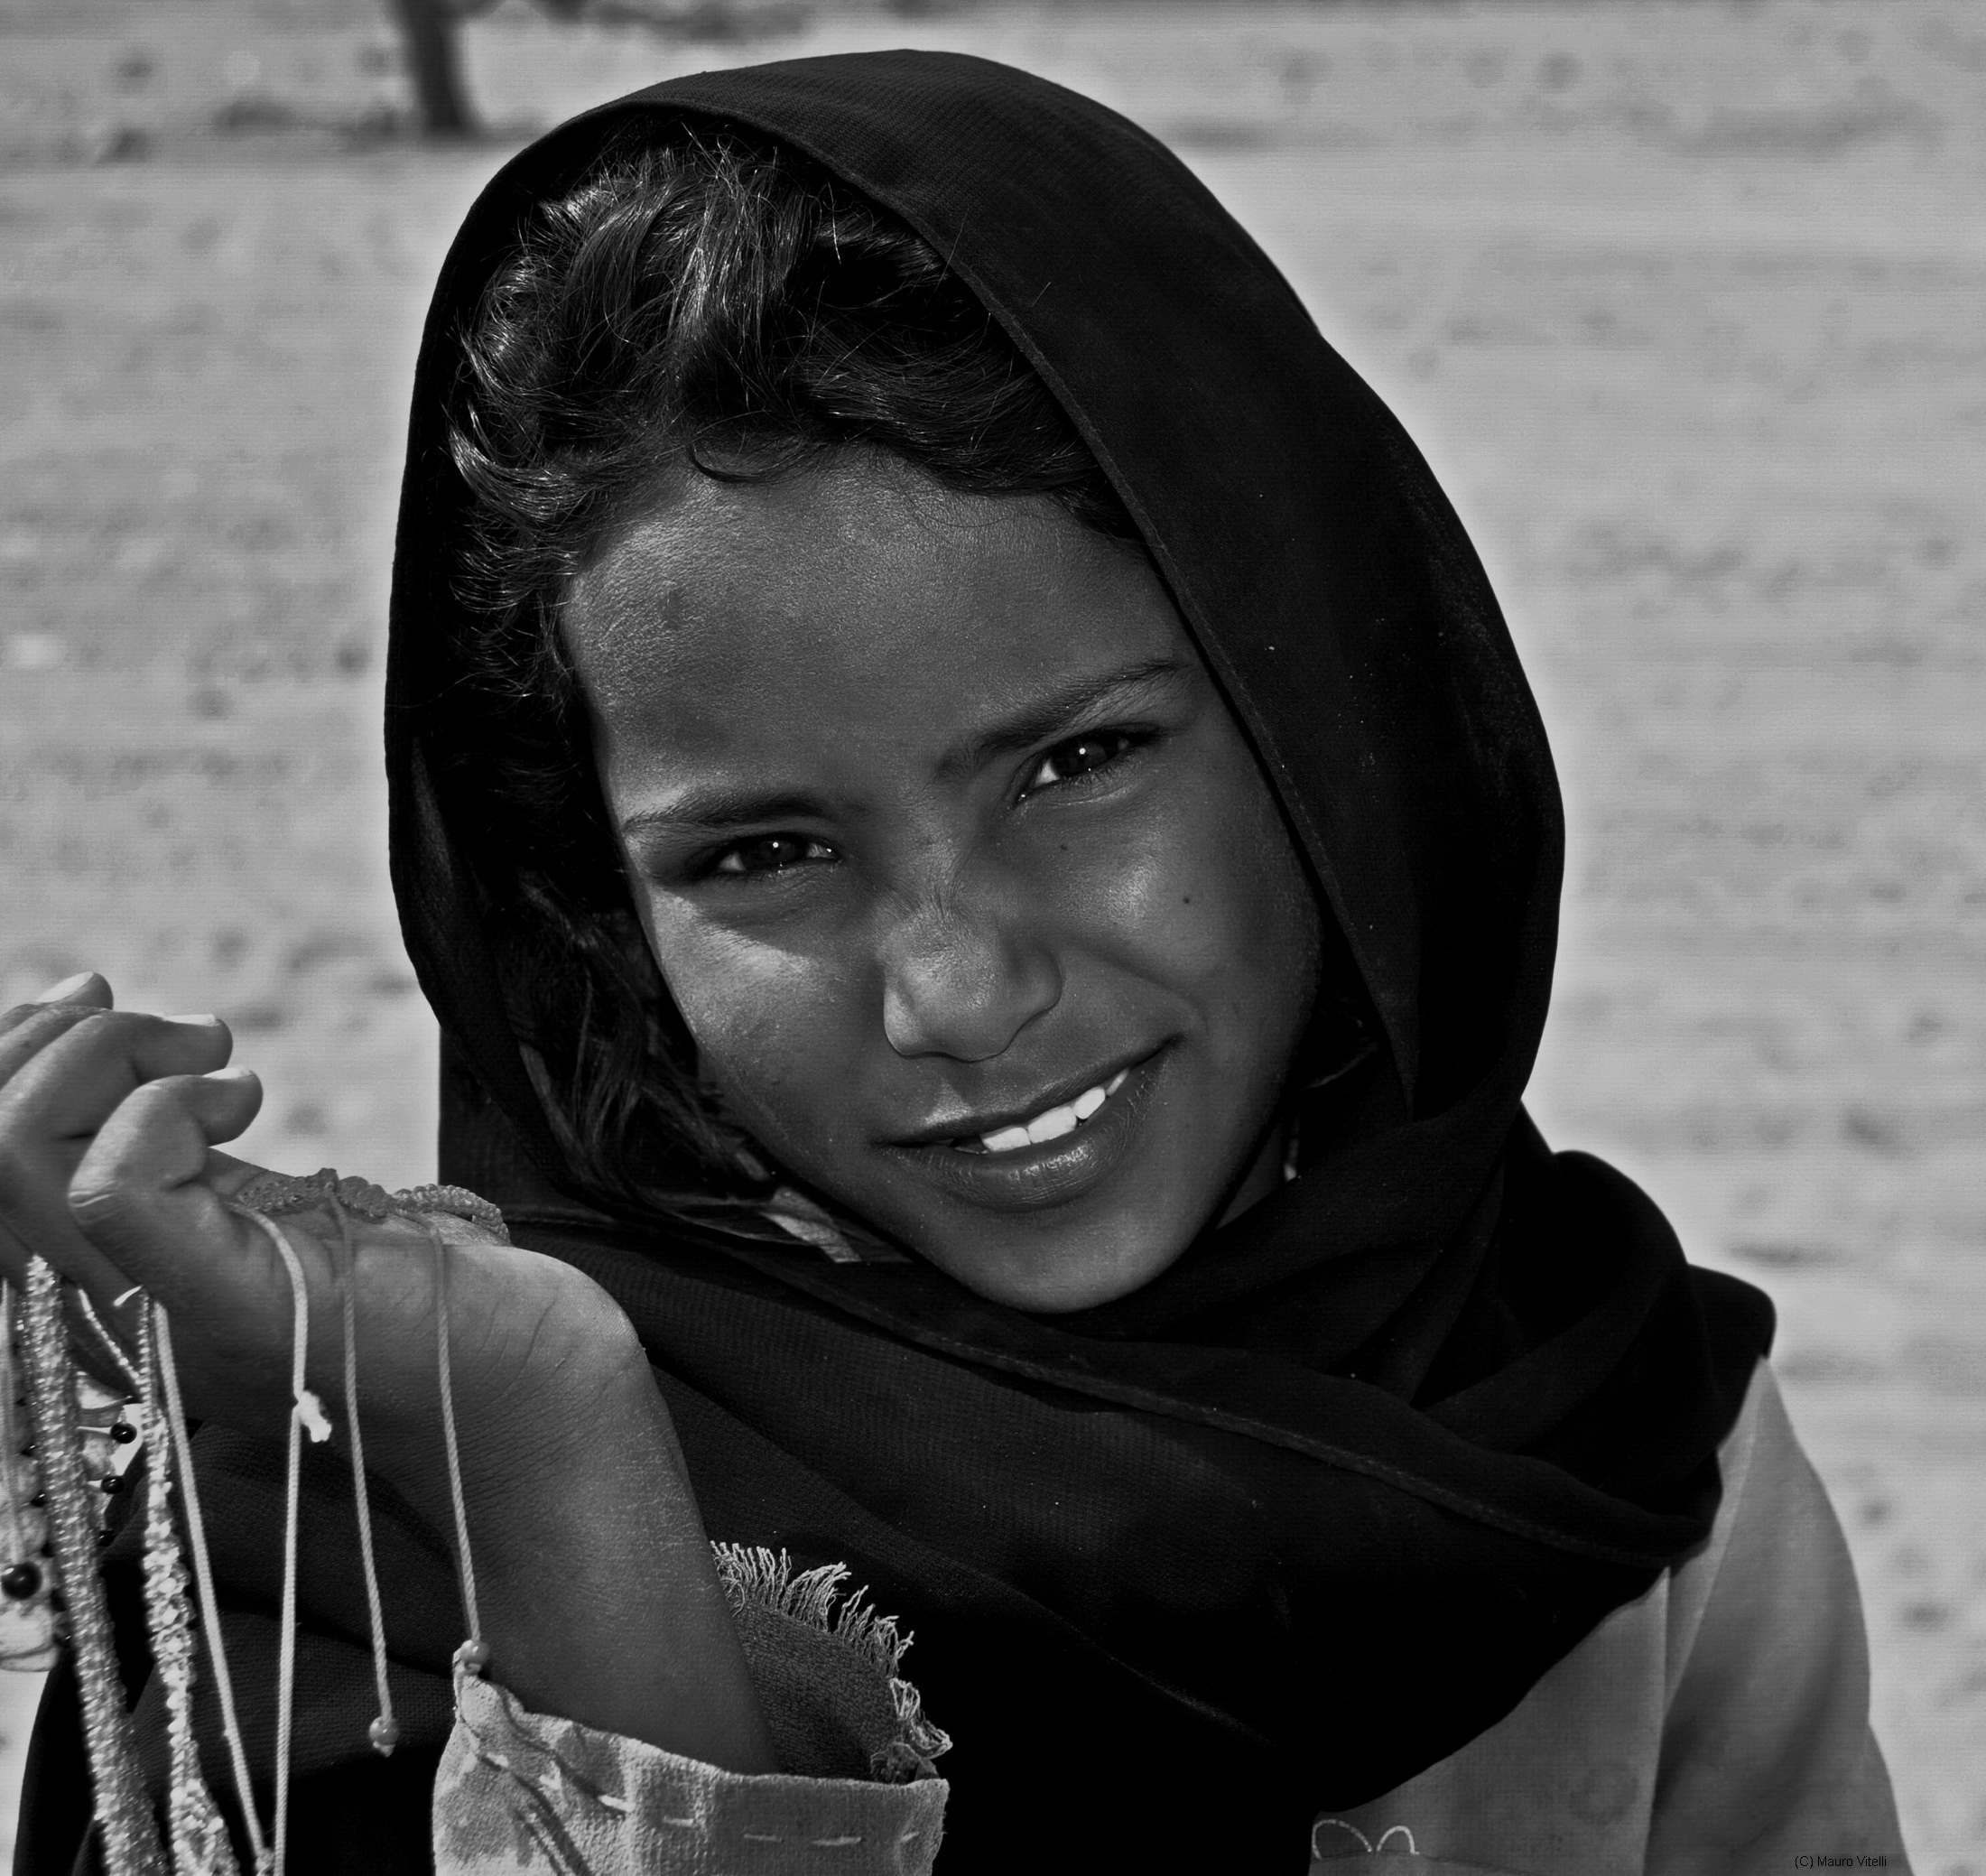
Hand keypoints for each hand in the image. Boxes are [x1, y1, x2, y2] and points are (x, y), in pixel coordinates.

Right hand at [0, 973, 638, 1512]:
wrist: (521, 1373)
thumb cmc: (407, 1283)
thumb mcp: (260, 1205)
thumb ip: (170, 1157)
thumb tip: (97, 1024)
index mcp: (98, 1281)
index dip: (8, 1057)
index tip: (97, 997)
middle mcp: (99, 1310)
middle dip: (47, 1043)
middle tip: (185, 1032)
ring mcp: (153, 1314)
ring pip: (12, 1156)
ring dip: (107, 1054)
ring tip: (221, 1055)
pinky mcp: (224, 1301)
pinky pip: (111, 1188)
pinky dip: (166, 1103)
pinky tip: (247, 1096)